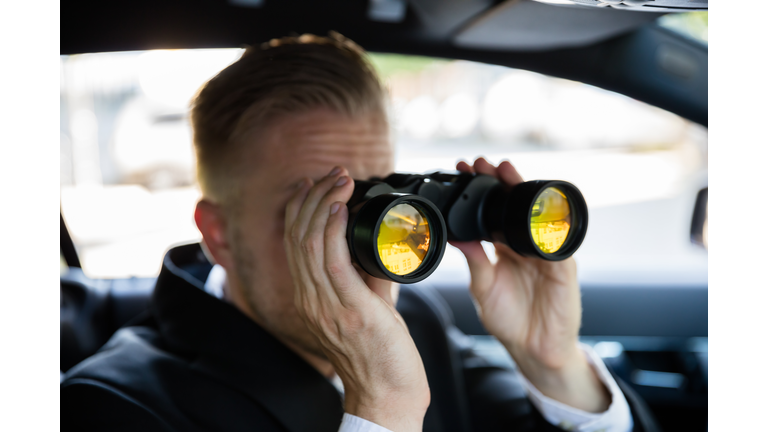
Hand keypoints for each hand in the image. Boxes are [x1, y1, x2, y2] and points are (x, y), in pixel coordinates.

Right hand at [284, 166, 429, 431]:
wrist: (388, 393)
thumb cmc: (380, 352)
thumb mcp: (368, 304)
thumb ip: (366, 274)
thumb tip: (378, 242)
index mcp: (310, 296)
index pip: (293, 242)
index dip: (300, 207)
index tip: (316, 182)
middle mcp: (310, 299)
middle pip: (297, 235)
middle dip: (313, 196)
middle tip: (334, 173)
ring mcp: (325, 305)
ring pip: (309, 242)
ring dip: (324, 203)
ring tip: (340, 180)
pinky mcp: (348, 309)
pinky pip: (331, 261)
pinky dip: (332, 230)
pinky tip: (339, 208)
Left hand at [452, 158, 609, 412]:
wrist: (533, 349)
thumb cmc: (509, 318)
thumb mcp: (483, 286)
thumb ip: (474, 260)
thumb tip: (456, 235)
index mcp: (505, 247)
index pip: (493, 211)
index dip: (481, 191)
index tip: (464, 170)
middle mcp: (525, 244)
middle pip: (514, 205)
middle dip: (499, 181)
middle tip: (481, 162)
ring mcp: (545, 253)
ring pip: (535, 214)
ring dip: (522, 191)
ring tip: (506, 172)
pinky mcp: (563, 267)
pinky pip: (558, 242)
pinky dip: (549, 225)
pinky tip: (538, 209)